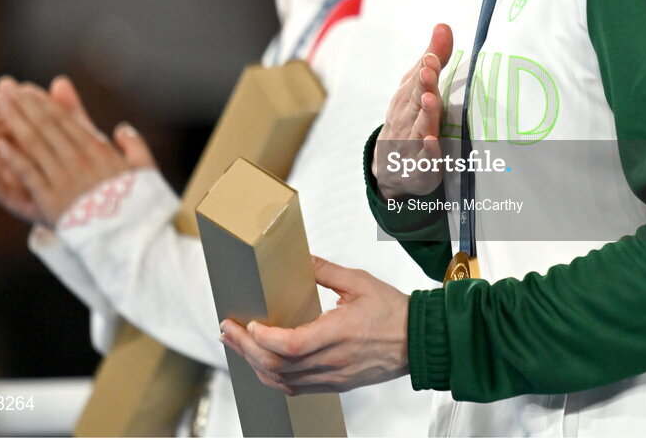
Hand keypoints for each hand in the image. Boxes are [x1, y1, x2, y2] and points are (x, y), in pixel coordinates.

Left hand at [0, 76, 155, 227]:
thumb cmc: (140, 205)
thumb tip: (122, 129)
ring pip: (34, 144)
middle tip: (5, 88)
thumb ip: (134, 145)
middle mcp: (79, 160)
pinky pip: (29, 175)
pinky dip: (14, 158)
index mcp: (100, 150)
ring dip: (14, 122)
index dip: (44, 104)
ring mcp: (64, 180)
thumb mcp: (145, 169)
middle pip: (46, 126)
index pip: (66, 121)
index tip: (28, 90)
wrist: (131, 237)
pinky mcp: (51, 201)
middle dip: (23, 106)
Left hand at [219, 256, 408, 394]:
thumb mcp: (360, 282)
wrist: (417, 341)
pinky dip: (274, 377)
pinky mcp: (335, 384)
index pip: (292, 345)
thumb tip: (301, 258)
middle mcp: (332, 361)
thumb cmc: (393, 312)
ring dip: (255, 365)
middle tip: (228, 331)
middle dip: (247, 349)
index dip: (265, 339)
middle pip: (279, 365)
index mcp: (338, 334)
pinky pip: (296, 388)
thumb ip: (326, 270)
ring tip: (239, 346)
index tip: (250, 325)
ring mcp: (332, 377)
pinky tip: (263, 364)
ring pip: (283, 381)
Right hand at [373, 23, 452, 198]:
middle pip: (415, 100)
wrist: (390, 165)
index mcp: (407, 97)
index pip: (417, 80)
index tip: (431, 57)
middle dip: (422, 85)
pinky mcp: (421, 166)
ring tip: (430, 100)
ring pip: (418, 127)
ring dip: (424, 114)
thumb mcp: (417, 87)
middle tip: (429, 70)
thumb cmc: (409, 116)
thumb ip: (433, 57)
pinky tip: (431, 143)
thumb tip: (443, 25)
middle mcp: (406, 118)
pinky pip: (423, 160)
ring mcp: (411, 142)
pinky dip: (427, 152)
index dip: (425, 68)